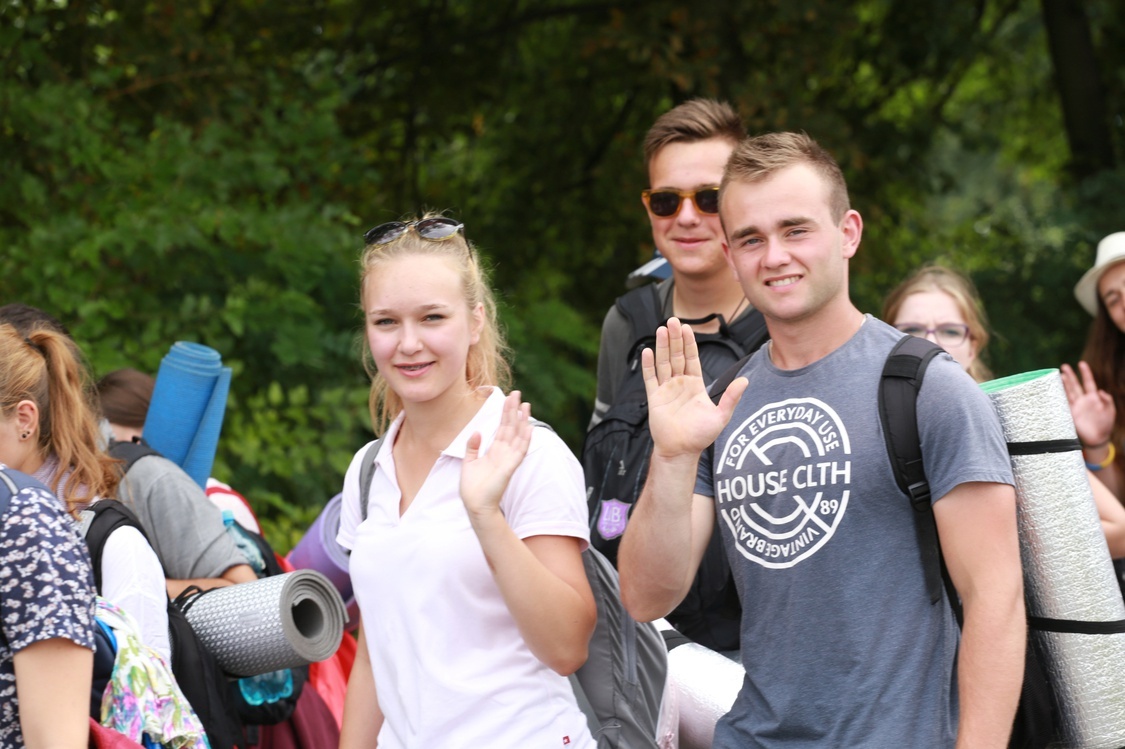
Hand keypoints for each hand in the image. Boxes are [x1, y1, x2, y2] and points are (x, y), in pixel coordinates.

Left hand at [460, 390, 532, 517]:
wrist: (475, 505)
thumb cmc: (472, 487)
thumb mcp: (469, 462)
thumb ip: (473, 446)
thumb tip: (477, 431)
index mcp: (495, 451)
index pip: (503, 427)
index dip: (506, 413)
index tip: (509, 398)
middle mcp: (504, 452)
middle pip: (511, 427)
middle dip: (514, 410)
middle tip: (517, 393)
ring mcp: (508, 459)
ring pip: (518, 436)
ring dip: (522, 421)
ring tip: (525, 405)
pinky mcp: (510, 467)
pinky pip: (519, 450)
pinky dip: (524, 439)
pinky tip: (528, 427)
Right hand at [642, 317, 746, 458]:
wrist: (681, 451)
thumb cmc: (701, 436)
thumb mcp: (721, 416)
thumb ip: (731, 397)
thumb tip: (745, 380)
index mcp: (695, 385)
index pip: (692, 358)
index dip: (689, 343)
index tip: (687, 327)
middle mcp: (680, 384)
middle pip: (676, 356)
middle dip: (675, 338)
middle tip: (672, 320)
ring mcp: (666, 390)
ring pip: (663, 363)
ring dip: (662, 346)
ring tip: (661, 329)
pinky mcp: (654, 399)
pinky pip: (650, 378)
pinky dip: (648, 365)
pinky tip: (647, 351)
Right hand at [1060, 361, 1115, 446]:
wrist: (1097, 439)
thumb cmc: (1105, 425)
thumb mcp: (1110, 411)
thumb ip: (1107, 400)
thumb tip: (1101, 391)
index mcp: (1093, 398)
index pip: (1088, 382)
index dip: (1085, 373)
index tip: (1081, 364)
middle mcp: (1082, 400)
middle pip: (1075, 385)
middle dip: (1070, 376)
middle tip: (1063, 366)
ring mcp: (1075, 406)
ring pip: (1068, 392)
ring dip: (1064, 384)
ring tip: (1059, 375)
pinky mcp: (1069, 414)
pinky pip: (1062, 403)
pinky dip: (1058, 397)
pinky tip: (1054, 390)